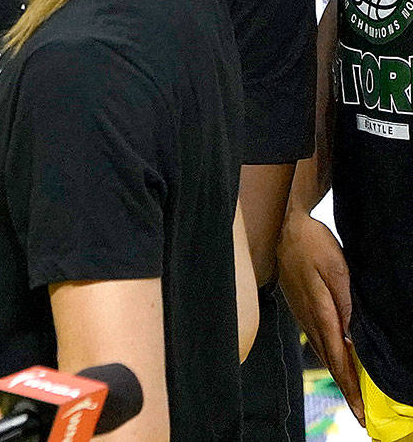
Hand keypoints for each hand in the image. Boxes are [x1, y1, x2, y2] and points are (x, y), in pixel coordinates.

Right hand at [279, 209, 363, 425]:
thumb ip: (346, 301)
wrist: (283, 227)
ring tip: (352, 397)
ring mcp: (302, 313)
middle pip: (330, 361)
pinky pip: (317, 339)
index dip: (350, 384)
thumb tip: (351, 334)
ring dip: (339, 375)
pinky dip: (330, 358)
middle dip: (346, 389)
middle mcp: (308, 317)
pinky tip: (336, 362)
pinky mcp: (300, 307)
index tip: (360, 409)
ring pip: (323, 352)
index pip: (338, 356)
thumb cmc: (312, 243)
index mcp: (320, 310)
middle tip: (360, 416)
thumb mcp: (337, 267)